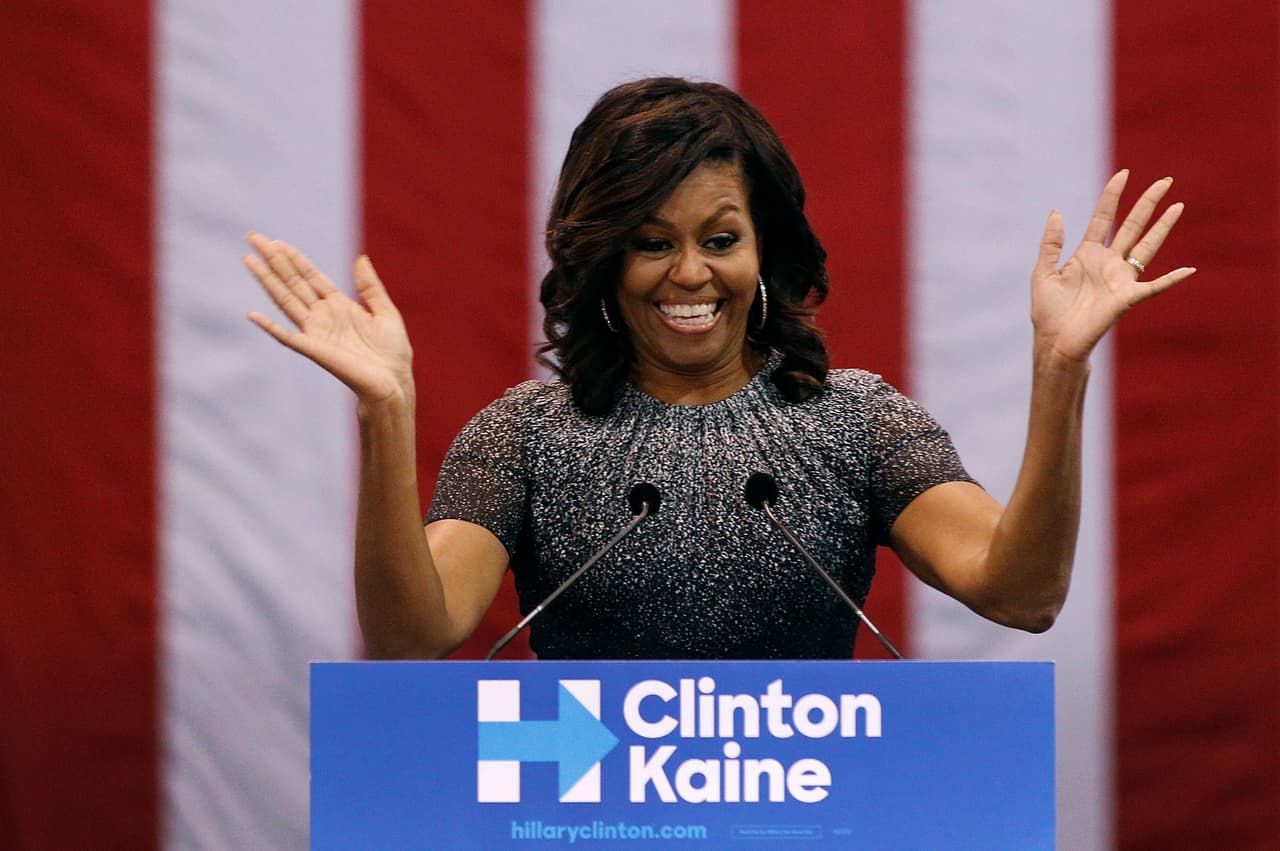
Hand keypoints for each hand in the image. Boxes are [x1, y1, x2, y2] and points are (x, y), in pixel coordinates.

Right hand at [244, 233, 413, 404]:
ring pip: (286, 300)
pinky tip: (253, 315)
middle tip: (253, 238)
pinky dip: (270, 327)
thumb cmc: (392, 353)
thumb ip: (371, 287)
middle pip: (293, 282)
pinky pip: (287, 337)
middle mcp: (323, 316)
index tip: (277, 241)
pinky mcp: (314, 349)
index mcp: (339, 305)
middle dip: (274, 260)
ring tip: (249, 260)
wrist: (393, 382)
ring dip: (267, 281)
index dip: (294, 259)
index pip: (311, 276)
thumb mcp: (386, 312)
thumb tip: (361, 258)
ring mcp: (316, 332)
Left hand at [1031, 170, 1195, 362]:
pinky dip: (1171, 280)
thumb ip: (1051, 244)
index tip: (1123, 173)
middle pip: (1132, 226)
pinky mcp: (1126, 298)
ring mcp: (1120, 279)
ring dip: (1162, 228)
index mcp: (1087, 254)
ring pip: (1146, 247)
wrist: (1054, 341)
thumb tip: (1056, 212)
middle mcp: (1108, 262)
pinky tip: (1188, 270)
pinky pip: (1153, 287)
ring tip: (1177, 206)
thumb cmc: (1048, 311)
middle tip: (1165, 180)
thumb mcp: (1043, 272)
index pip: (1104, 218)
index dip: (1112, 196)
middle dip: (1147, 203)